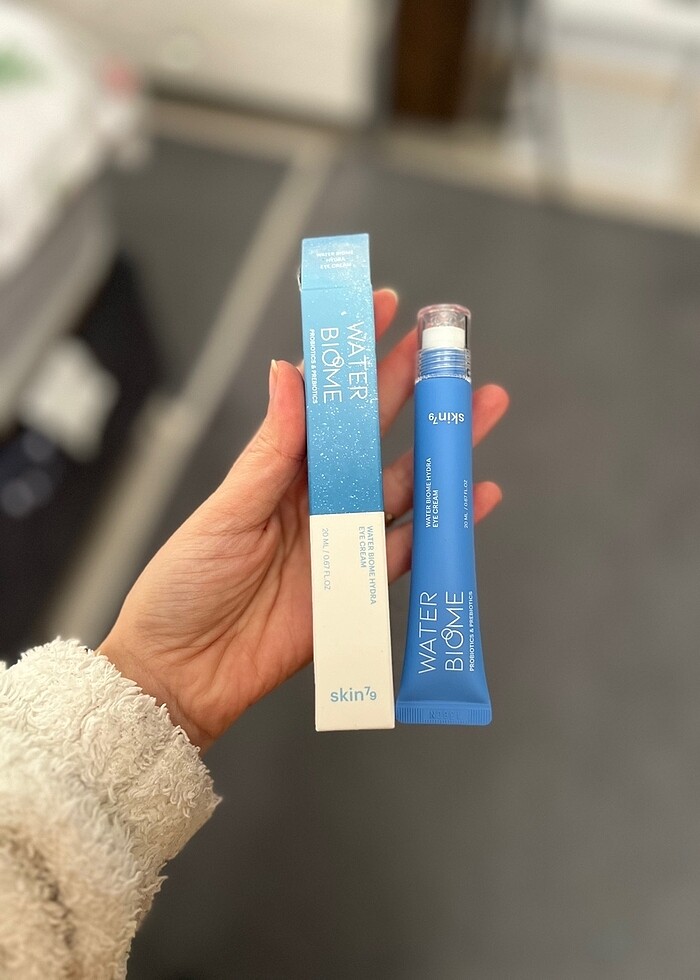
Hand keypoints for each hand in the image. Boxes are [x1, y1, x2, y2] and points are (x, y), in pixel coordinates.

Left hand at [99, 291, 508, 749]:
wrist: (185, 672)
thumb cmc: (185, 587)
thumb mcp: (225, 512)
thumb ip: (270, 450)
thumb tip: (290, 374)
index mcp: (279, 469)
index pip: (325, 402)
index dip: (354, 357)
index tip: (381, 310)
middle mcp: (317, 497)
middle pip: (375, 433)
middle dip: (413, 388)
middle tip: (448, 349)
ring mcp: (343, 540)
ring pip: (405, 483)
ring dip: (444, 448)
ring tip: (481, 408)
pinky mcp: (362, 585)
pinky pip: (412, 547)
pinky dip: (446, 524)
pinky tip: (476, 494)